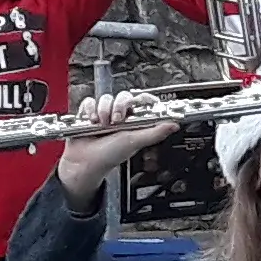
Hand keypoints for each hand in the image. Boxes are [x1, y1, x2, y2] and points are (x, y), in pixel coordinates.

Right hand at [51, 90, 182, 202]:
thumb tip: (174, 125)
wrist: (87, 162)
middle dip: (119, 106)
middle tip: (117, 119)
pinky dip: (89, 109)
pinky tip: (92, 121)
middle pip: (124, 97)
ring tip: (103, 124)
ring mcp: (105, 114)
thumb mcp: (136, 142)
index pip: (143, 101)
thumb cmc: (110, 155)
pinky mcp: (89, 114)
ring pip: (106, 98)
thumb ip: (155, 133)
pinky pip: (89, 102)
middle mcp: (121, 115)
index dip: (143, 100)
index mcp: (134, 120)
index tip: (140, 104)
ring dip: (103, 110)